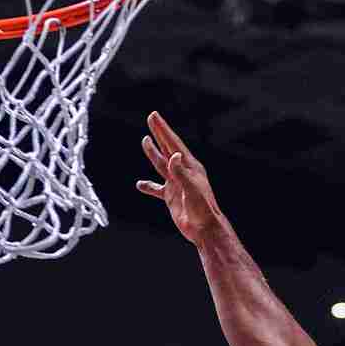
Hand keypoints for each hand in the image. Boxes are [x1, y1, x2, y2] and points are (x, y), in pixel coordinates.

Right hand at [135, 111, 230, 246]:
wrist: (204, 229)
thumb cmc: (202, 208)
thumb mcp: (192, 188)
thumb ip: (181, 172)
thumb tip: (174, 154)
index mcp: (190, 167)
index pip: (174, 144)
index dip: (163, 130)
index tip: (154, 116)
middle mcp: (183, 172)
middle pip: (167, 148)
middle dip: (159, 133)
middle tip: (151, 118)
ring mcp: (176, 184)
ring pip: (161, 165)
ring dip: (153, 153)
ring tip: (145, 140)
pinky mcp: (171, 197)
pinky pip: (157, 189)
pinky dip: (148, 186)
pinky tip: (140, 184)